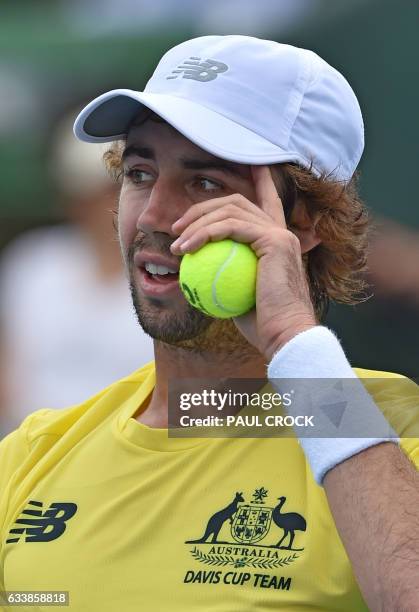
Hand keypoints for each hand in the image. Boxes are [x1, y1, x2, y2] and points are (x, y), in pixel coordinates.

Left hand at [170, 166, 316, 359]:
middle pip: (236, 202)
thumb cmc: (261, 325)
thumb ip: (224, 277)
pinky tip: (186, 248)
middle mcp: (280, 232)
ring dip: (197, 222)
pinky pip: (231, 226)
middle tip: (177, 229)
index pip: (266, 204)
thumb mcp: (235, 296)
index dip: (259, 182)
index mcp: (276, 243)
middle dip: (202, 208)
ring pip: (231, 210)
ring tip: (177, 243)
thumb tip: (196, 275)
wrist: (284, 336)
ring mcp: (279, 234)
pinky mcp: (275, 240)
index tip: (247, 168)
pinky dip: (204, 233)